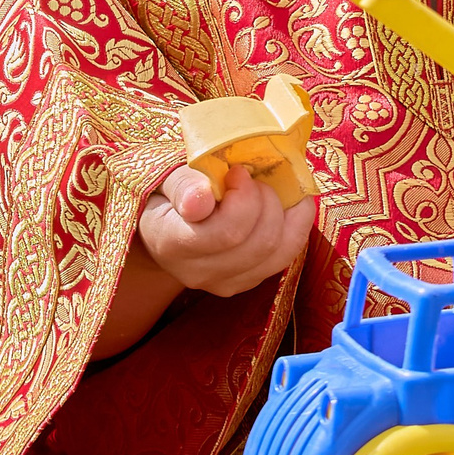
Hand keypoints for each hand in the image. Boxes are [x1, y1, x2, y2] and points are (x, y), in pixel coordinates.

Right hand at [137, 164, 314, 297]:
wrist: (159, 222)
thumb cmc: (164, 189)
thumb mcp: (163, 173)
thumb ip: (182, 184)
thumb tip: (199, 201)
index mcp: (170, 241)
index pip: (224, 231)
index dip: (244, 197)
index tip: (236, 171)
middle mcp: (197, 272)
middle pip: (259, 242)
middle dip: (267, 199)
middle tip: (252, 176)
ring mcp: (223, 283)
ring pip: (278, 252)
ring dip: (284, 212)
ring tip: (266, 188)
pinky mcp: (244, 282)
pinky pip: (285, 256)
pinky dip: (293, 225)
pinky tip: (282, 204)